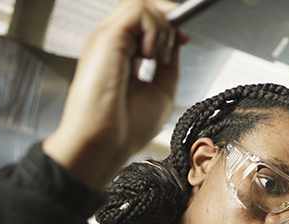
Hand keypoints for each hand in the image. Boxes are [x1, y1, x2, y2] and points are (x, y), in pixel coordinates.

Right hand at [42, 0, 187, 190]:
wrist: (105, 144)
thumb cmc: (125, 128)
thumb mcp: (161, 91)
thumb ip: (170, 63)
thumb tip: (179, 38)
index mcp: (121, 53)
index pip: (142, 18)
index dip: (167, 22)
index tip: (183, 39)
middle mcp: (112, 42)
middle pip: (140, 6)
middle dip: (166, 20)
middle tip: (170, 50)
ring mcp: (107, 38)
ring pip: (141, 4)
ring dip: (161, 27)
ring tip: (158, 57)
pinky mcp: (106, 38)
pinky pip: (138, 11)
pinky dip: (155, 29)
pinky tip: (151, 55)